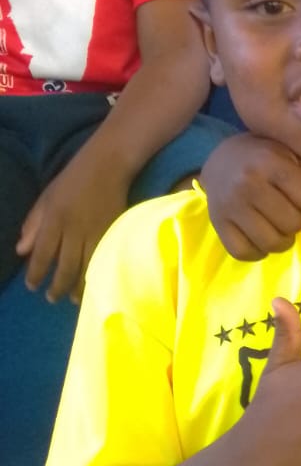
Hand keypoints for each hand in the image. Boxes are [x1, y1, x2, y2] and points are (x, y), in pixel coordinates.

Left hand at [17, 152, 128, 302]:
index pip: (43, 253)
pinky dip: (97, 275)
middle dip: (57, 286)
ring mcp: (97, 232)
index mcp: (54, 219)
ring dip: (78, 286)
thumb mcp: (45, 199)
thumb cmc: (72, 181)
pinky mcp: (114, 233)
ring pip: (87, 267)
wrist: (107, 166)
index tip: (31, 286)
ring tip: (72, 299)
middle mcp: (74, 229)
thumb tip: (21, 250)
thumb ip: (33, 225)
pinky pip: (104, 260)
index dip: (36, 272)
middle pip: (66, 265)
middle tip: (51, 299)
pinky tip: (93, 285)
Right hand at [201, 134, 300, 260]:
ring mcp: (229, 206)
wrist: (220, 161)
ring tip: (275, 221)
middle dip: (296, 219)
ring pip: (273, 243)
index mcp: (270, 162)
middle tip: (285, 206)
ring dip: (281, 238)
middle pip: (294, 224)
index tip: (299, 191)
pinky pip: (247, 253)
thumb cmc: (268, 160)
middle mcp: (247, 183)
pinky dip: (257, 250)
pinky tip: (257, 232)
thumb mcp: (296, 160)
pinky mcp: (218, 226)